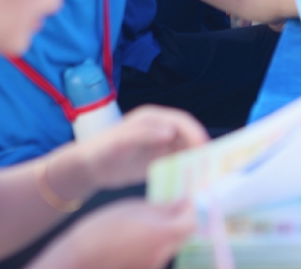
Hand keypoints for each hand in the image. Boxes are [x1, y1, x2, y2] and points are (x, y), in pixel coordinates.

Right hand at [41, 199, 196, 268]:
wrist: (76, 261)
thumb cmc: (102, 230)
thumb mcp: (133, 209)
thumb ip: (162, 208)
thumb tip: (183, 204)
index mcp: (165, 234)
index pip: (191, 220)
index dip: (189, 208)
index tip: (182, 198)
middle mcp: (164, 254)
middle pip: (182, 235)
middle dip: (178, 220)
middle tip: (167, 208)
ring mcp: (154, 266)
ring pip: (169, 245)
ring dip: (164, 232)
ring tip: (145, 222)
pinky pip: (155, 255)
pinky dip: (151, 245)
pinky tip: (134, 238)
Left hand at [81, 106, 208, 189]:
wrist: (89, 167)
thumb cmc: (101, 150)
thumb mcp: (119, 142)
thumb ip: (144, 135)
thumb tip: (171, 131)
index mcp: (153, 118)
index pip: (182, 122)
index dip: (195, 133)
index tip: (205, 149)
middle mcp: (159, 129)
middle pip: (188, 135)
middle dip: (200, 148)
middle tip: (211, 166)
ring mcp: (160, 144)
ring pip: (186, 149)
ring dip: (196, 160)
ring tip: (204, 176)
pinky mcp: (158, 159)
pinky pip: (178, 162)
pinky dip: (186, 170)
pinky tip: (190, 182)